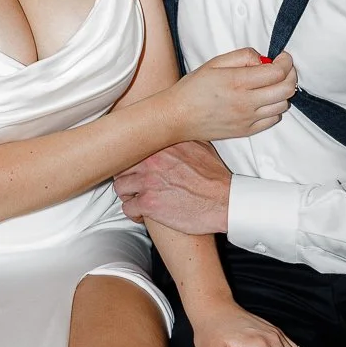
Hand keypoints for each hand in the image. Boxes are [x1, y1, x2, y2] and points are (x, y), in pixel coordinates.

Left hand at [116, 141, 231, 234]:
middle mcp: (152, 160)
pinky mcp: (149, 203)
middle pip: (121, 166)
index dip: (132, 160)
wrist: (225, 201)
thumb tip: (175, 132)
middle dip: (127, 177)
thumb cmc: (215, 177)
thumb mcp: (201, 146)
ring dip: (128, 195)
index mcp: (162, 144)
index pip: (131, 147)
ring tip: (137, 200)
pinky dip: (134, 213)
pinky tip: (143, 214)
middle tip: (134, 185)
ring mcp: (148, 181)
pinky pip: (128, 208)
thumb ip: (181, 138)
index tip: (135, 167)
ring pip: (120, 187)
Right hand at [168, 48, 295, 143]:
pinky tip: (264, 101)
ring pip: (283, 105)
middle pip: (286, 89)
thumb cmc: (193, 88)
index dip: (286, 62)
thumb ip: (242, 56)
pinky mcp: (246, 131)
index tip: (283, 58)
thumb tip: (262, 59)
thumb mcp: (214, 63)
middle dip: (291, 75)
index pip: (277, 72)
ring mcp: (247, 119)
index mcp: (237, 82)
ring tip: (272, 85)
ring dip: (282, 92)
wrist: (177, 116)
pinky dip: (274, 108)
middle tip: (285, 69)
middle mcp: (245, 102)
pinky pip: (273, 120)